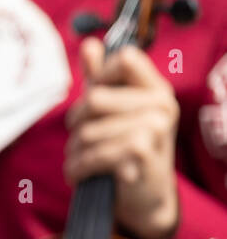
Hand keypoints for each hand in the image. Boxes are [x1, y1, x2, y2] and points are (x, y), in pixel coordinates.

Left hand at [64, 36, 179, 238]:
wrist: (144, 195)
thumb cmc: (126, 147)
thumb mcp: (114, 109)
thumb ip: (100, 77)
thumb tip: (90, 43)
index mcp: (156, 88)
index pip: (124, 58)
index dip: (101, 76)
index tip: (94, 97)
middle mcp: (162, 105)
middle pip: (94, 99)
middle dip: (77, 123)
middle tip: (81, 138)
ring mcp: (155, 129)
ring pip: (88, 131)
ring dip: (76, 150)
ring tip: (83, 158)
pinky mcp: (142, 154)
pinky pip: (93, 154)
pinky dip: (79, 166)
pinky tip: (82, 172)